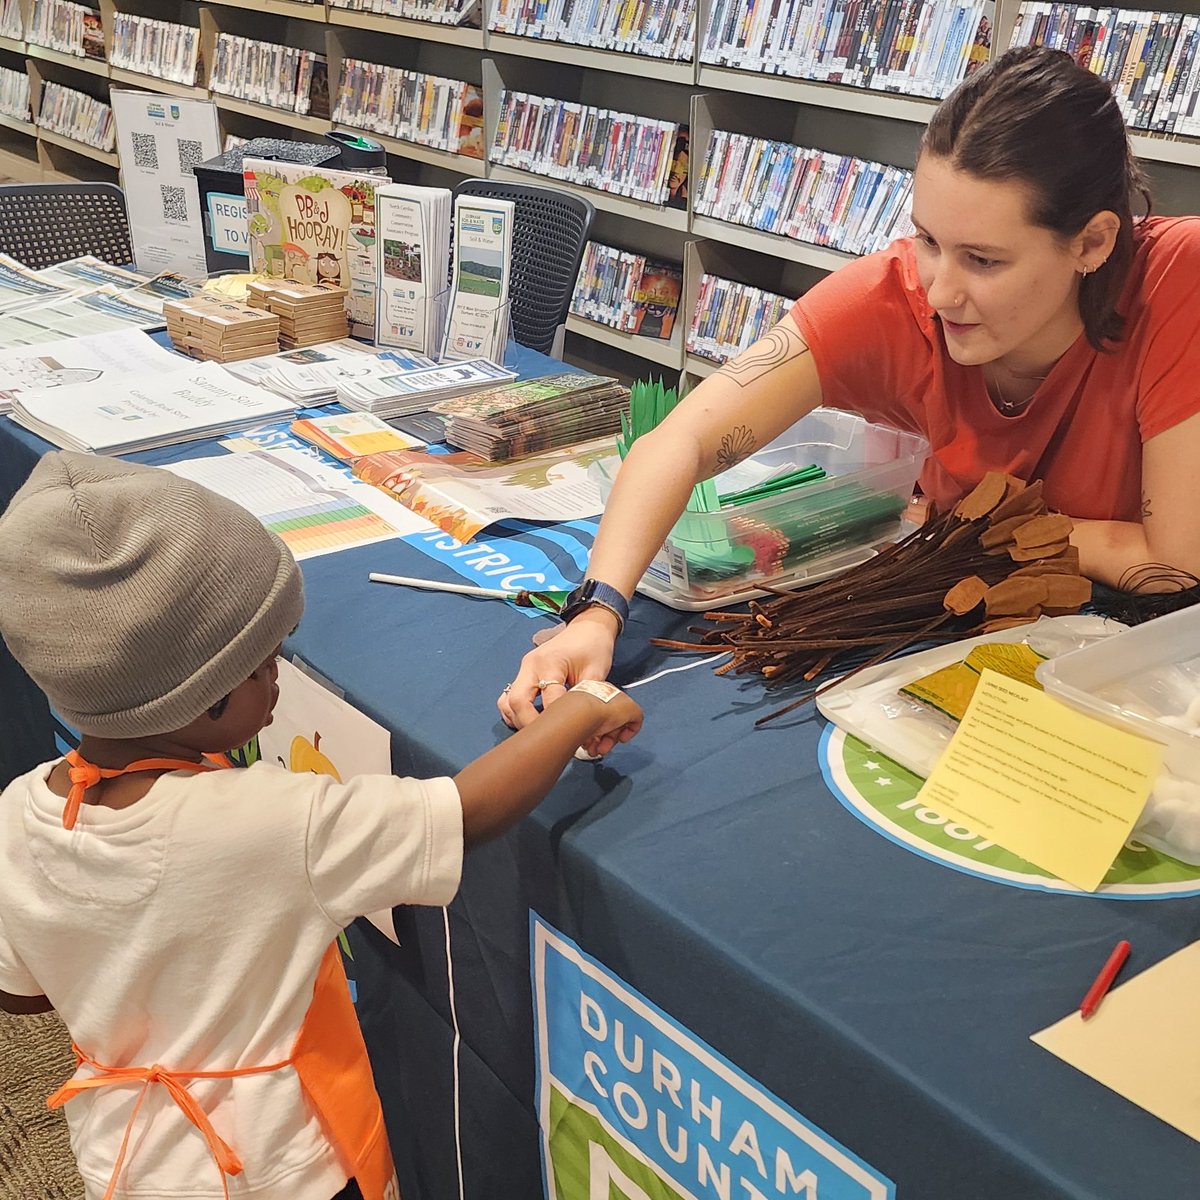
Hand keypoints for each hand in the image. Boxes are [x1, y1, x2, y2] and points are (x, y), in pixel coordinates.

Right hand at [498, 608, 618, 729]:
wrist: (587, 627)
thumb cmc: (594, 648)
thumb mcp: (597, 672)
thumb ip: (587, 699)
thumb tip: (584, 729)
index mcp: (550, 663)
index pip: (548, 700)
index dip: (557, 721)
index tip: (571, 737)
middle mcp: (530, 666)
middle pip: (517, 702)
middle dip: (529, 725)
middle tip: (548, 738)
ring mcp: (523, 669)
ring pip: (508, 702)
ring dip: (519, 720)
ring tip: (539, 732)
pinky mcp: (522, 674)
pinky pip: (509, 697)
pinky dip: (515, 712)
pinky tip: (531, 721)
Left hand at [581, 687, 642, 757]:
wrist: (582, 713)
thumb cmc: (603, 708)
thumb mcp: (633, 710)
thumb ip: (637, 716)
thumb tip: (634, 723)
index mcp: (610, 693)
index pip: (620, 714)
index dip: (624, 728)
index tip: (622, 737)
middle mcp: (596, 700)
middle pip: (607, 725)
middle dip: (609, 740)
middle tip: (607, 746)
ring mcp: (584, 710)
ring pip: (595, 732)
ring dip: (598, 744)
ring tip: (596, 749)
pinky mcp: (573, 720)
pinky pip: (583, 734)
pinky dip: (587, 743)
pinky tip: (588, 746)